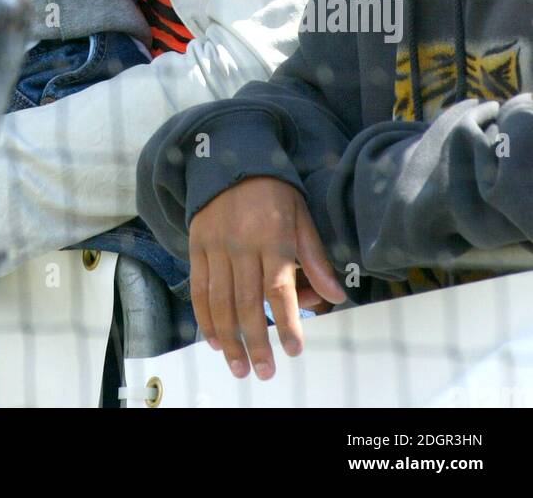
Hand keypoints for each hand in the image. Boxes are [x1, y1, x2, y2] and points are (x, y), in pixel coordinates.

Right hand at [188, 175, 345, 380]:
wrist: (231, 160)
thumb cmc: (274, 193)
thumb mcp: (301, 217)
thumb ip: (315, 258)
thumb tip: (336, 297)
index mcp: (272, 236)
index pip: (278, 287)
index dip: (287, 321)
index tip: (294, 349)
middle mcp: (241, 243)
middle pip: (246, 302)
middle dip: (256, 342)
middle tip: (265, 372)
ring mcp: (215, 245)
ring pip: (219, 301)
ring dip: (229, 338)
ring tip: (240, 367)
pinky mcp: (196, 246)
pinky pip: (198, 288)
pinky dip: (205, 318)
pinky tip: (215, 340)